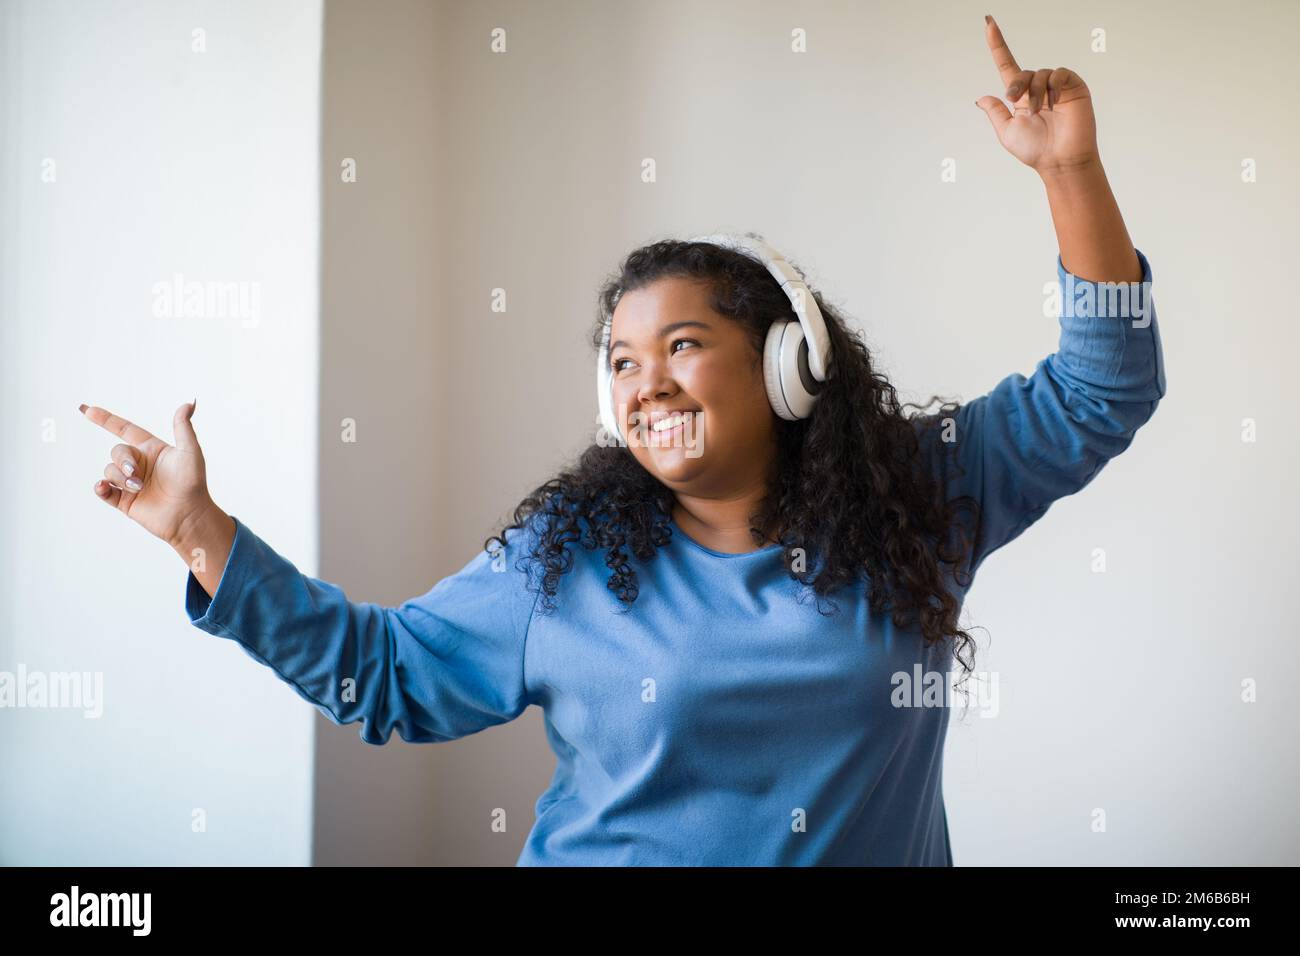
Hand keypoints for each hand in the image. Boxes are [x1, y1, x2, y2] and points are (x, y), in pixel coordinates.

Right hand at [81, 400, 214, 546]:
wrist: (189, 515)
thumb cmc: (193, 482)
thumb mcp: (189, 451)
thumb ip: (183, 427)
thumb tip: (189, 402)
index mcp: (151, 449)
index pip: (124, 429)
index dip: (106, 419)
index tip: (87, 409)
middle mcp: (139, 464)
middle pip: (116, 451)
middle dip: (122, 460)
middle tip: (134, 473)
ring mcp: (130, 483)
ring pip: (110, 470)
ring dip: (120, 477)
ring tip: (138, 488)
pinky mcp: (125, 501)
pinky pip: (104, 490)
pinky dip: (100, 488)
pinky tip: (104, 487)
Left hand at [975, 15, 1099, 175]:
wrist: (1060, 161)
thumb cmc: (1036, 150)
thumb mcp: (1007, 132)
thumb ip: (995, 113)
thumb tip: (981, 98)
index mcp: (1020, 98)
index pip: (1007, 65)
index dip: (998, 45)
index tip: (989, 23)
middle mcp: (1037, 89)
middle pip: (1022, 72)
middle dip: (1016, 85)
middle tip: (1015, 100)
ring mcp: (1056, 87)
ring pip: (1040, 74)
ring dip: (1035, 92)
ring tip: (1039, 111)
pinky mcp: (1073, 87)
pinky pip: (1060, 74)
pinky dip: (1054, 86)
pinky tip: (1054, 102)